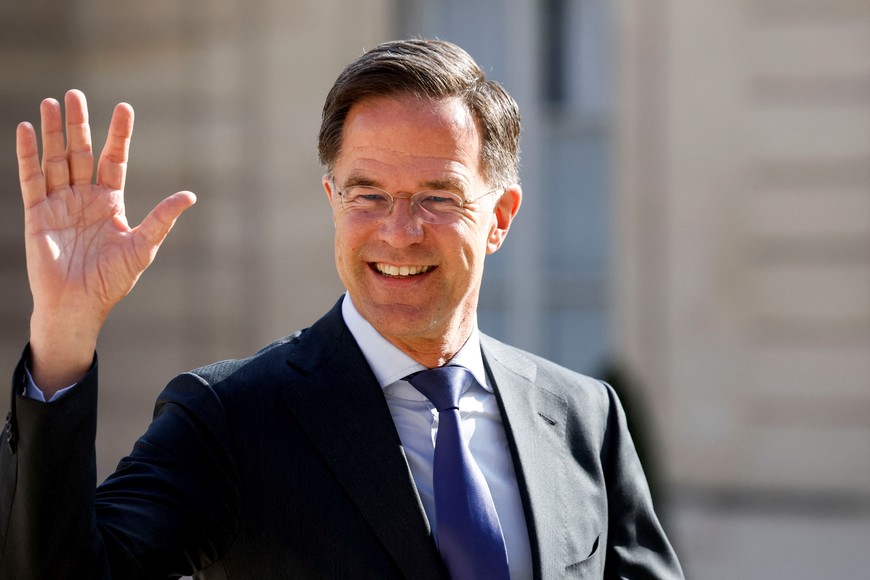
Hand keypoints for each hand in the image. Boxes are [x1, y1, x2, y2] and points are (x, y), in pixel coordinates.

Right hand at [17, 89, 195, 393]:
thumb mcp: (143, 246)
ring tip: (53, 101)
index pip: (114, 159)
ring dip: (54, 132)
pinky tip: (27, 129)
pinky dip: (28, 154)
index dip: (118, 134)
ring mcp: (59, 204)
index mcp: (110, 203)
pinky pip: (30, 178)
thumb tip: (190, 196)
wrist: (79, 305)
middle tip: (75, 94)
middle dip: (79, 124)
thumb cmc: (112, 281)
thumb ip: (161, 219)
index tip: (124, 107)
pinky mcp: (37, 214)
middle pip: (80, 152)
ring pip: (55, 159)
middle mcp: (84, 198)